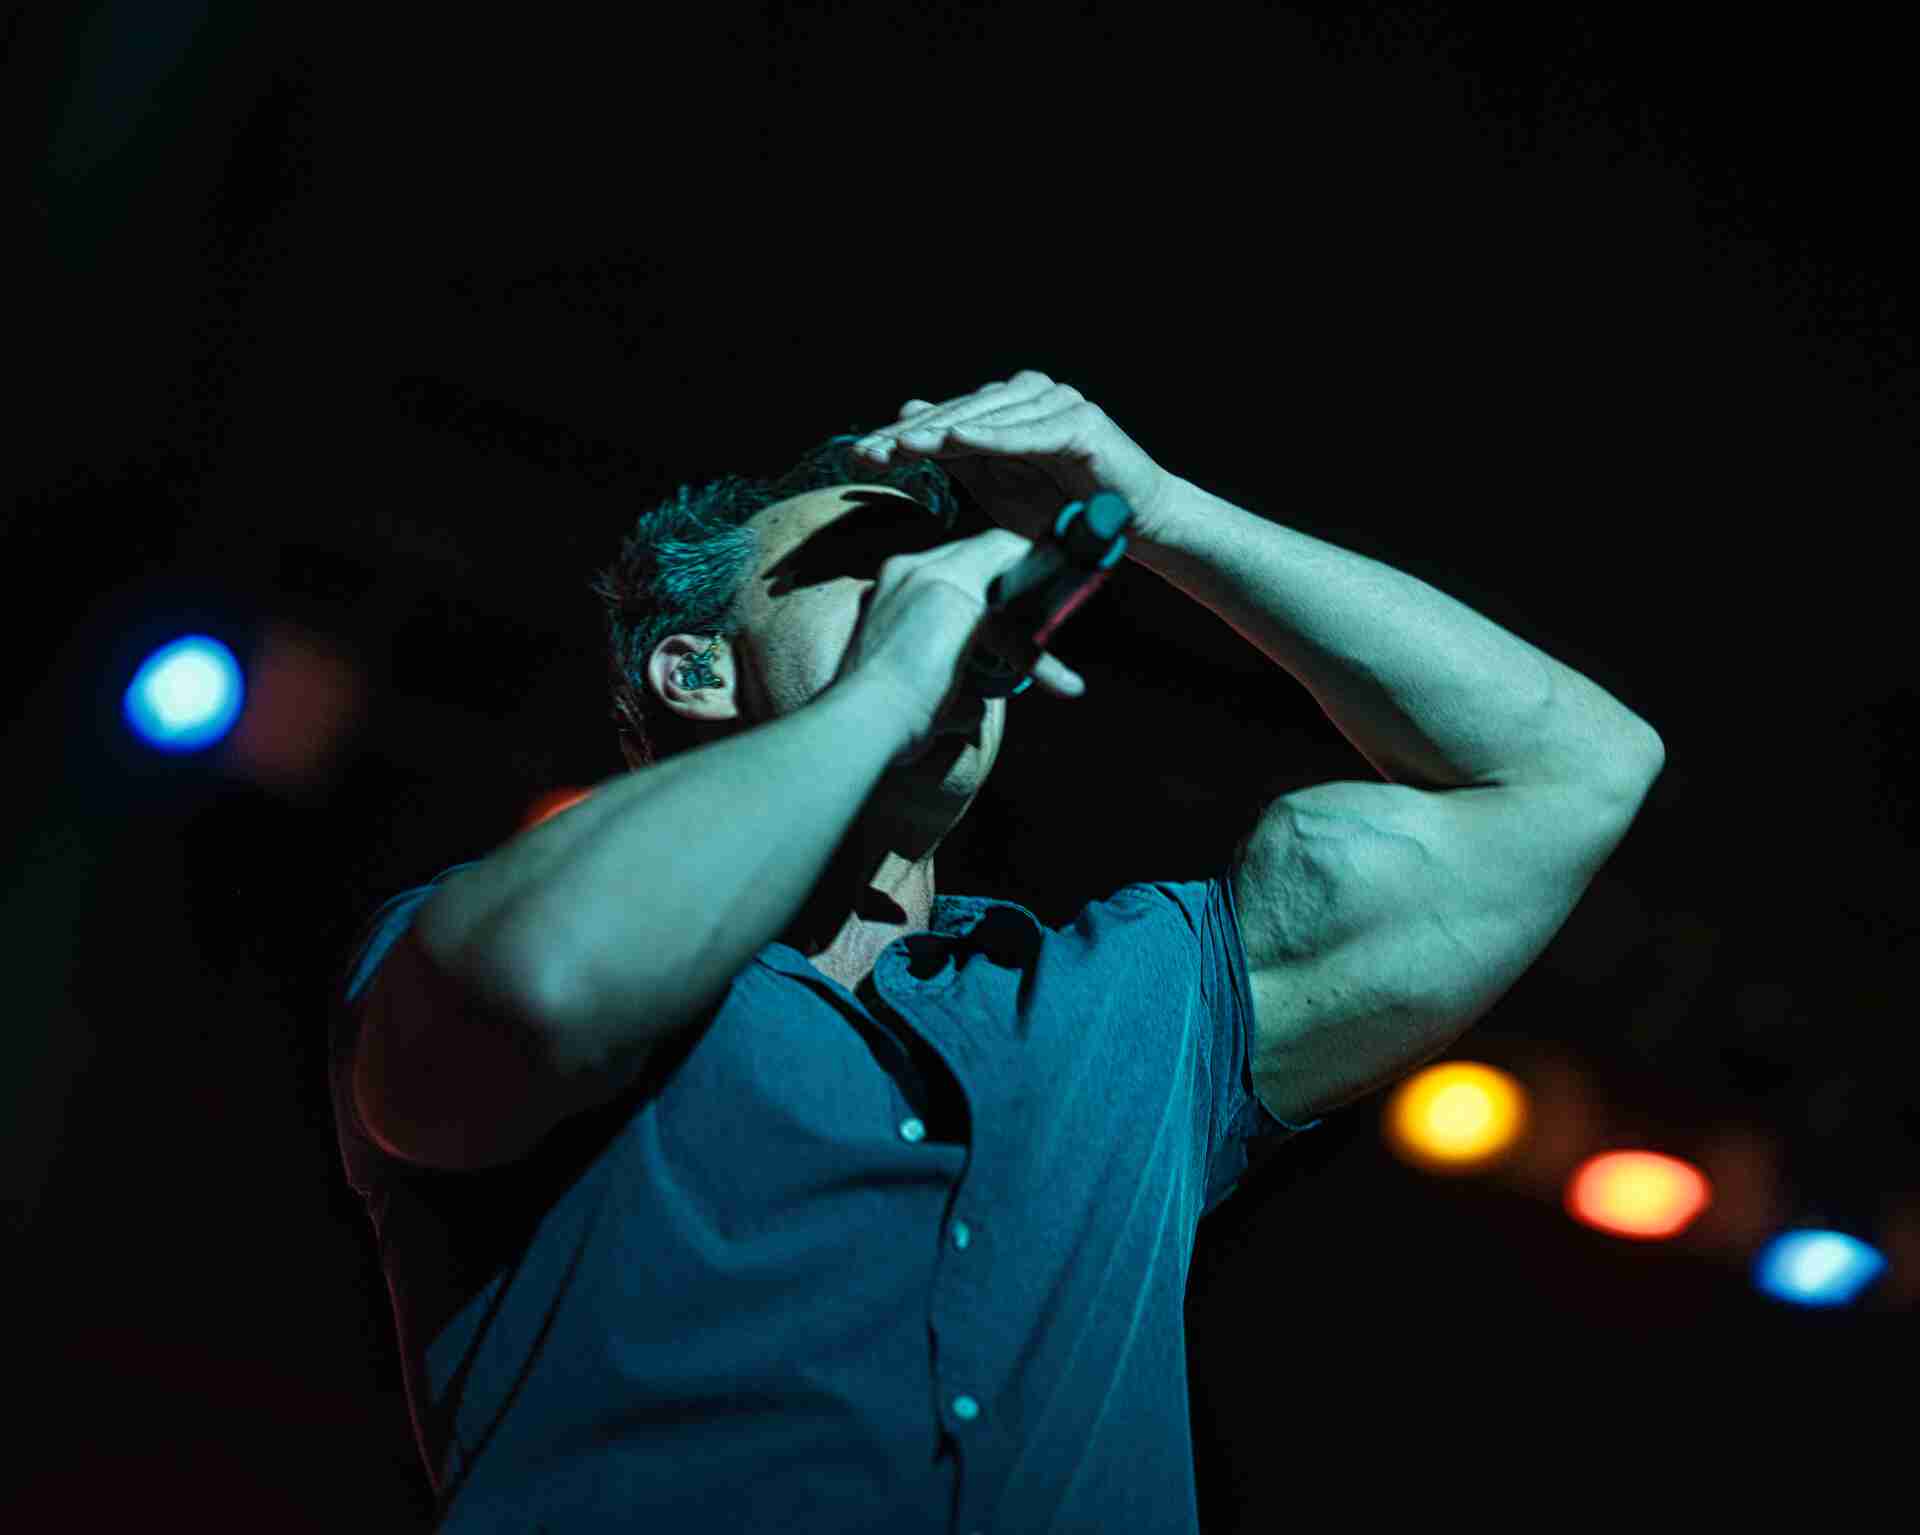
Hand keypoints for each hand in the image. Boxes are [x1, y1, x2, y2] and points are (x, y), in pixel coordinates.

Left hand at [844, 369, 1177, 545]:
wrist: (1129, 522)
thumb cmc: (1060, 505)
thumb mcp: (997, 484)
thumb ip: (955, 453)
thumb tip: (905, 418)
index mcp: (1005, 405)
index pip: (945, 420)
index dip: (901, 439)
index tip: (857, 457)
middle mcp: (1029, 393)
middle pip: (959, 415)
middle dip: (910, 437)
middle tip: (868, 452)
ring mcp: (1056, 402)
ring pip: (988, 419)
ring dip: (942, 435)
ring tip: (901, 447)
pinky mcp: (1080, 423)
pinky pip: (1028, 433)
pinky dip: (993, 438)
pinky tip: (957, 443)